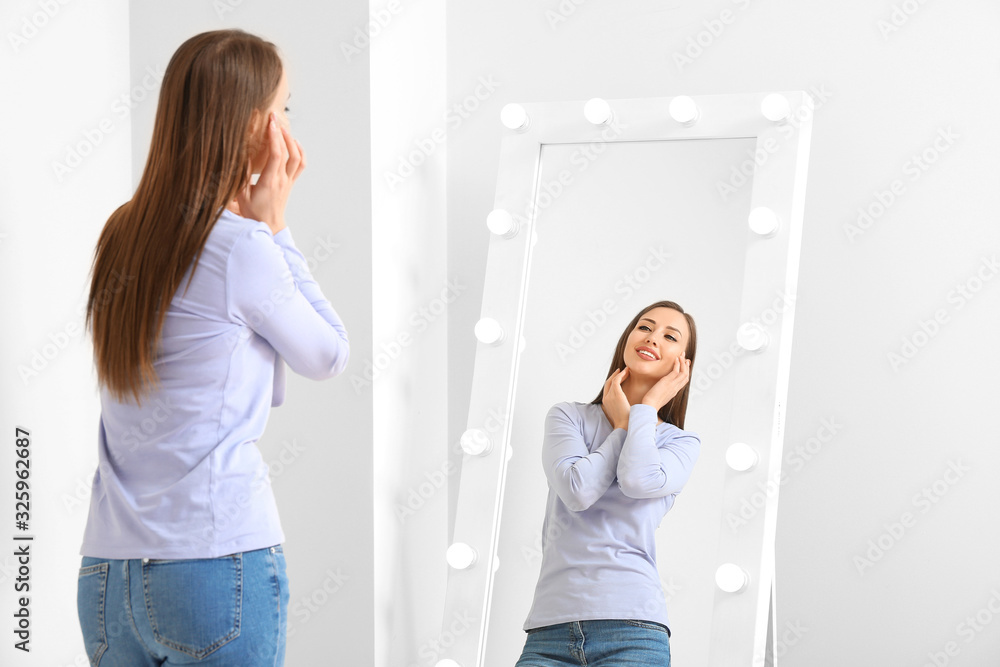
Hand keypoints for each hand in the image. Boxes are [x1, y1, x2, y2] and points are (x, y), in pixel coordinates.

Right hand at [234, 112, 305, 234]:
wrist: (268, 225)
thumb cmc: (253, 211)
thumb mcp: (241, 193)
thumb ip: (241, 174)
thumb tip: (239, 155)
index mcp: (269, 181)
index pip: (275, 155)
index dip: (274, 137)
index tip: (269, 122)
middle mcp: (282, 180)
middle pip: (288, 152)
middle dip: (281, 132)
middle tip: (273, 117)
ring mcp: (289, 181)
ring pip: (297, 157)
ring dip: (291, 140)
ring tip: (282, 127)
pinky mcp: (291, 182)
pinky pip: (301, 164)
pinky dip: (299, 151)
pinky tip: (293, 142)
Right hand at [601, 367, 630, 429]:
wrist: (626, 426)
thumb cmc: (626, 422)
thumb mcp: (622, 414)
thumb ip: (622, 407)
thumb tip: (628, 405)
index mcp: (606, 403)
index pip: (607, 389)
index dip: (612, 382)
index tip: (619, 377)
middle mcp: (606, 398)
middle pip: (608, 383)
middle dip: (614, 376)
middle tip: (621, 371)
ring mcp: (610, 396)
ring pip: (612, 380)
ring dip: (619, 373)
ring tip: (626, 369)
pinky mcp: (616, 393)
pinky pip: (617, 380)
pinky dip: (621, 374)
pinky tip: (627, 371)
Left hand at [641, 354, 690, 410]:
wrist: (650, 405)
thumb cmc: (651, 402)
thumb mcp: (660, 395)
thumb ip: (663, 390)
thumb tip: (660, 387)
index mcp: (675, 391)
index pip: (684, 380)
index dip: (686, 371)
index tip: (684, 364)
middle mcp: (676, 388)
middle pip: (686, 375)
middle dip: (686, 365)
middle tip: (685, 357)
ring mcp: (673, 385)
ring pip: (684, 372)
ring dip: (683, 362)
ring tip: (681, 355)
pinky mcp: (668, 382)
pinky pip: (676, 371)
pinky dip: (678, 364)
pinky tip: (676, 358)